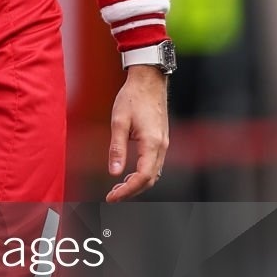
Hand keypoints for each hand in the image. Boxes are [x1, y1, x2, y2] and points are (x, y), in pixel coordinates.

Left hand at [105, 66, 169, 201]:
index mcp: (152, 143)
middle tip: (113, 194)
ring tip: (118, 186)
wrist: (149, 80)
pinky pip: (155, 164)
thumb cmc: (133, 97)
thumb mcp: (119, 122)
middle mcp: (161, 146)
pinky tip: (130, 173)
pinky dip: (143, 174)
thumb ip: (117, 148)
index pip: (142, 177)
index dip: (127, 191)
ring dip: (137, 183)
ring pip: (154, 173)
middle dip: (131, 191)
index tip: (112, 196)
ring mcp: (164, 143)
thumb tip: (115, 172)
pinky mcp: (161, 140)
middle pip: (150, 179)